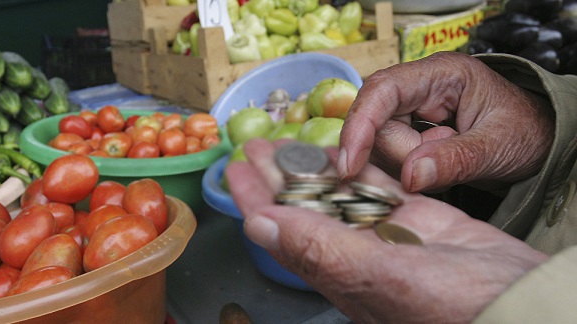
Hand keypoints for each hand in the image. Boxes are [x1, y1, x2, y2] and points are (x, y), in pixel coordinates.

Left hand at [226, 139, 548, 322]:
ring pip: (341, 193)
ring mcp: (389, 235)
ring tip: (291, 142)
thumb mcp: (383, 276)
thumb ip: (320, 250)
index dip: (255, 200)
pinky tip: (345, 151)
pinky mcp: (419, 220)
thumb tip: (260, 225)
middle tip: (256, 145)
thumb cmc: (455, 305)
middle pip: (305, 207)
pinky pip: (381, 187)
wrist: (521, 304)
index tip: (234, 171)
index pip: (283, 231)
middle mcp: (357, 255)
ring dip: (314, 167)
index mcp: (339, 273)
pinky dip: (362, 166)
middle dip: (278, 176)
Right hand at [338, 52, 553, 192]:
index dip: (360, 125)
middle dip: (401, 155)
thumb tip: (410, 176)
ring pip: (379, 144)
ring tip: (446, 167)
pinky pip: (389, 155)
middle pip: (377, 123)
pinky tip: (431, 172)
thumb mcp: (497, 147)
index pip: (383, 90)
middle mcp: (418, 87)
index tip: (349, 166)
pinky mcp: (408, 131)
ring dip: (406, 165)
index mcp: (441, 74)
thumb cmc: (527, 134)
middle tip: (439, 168)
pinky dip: (405, 170)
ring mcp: (411, 110)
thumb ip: (455, 160)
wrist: (538, 143)